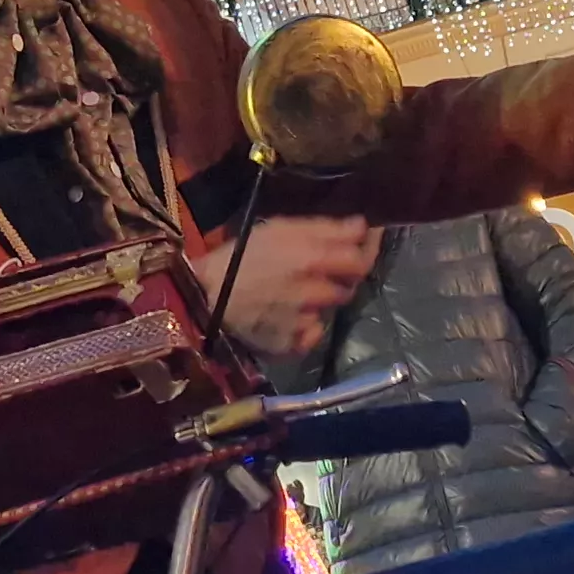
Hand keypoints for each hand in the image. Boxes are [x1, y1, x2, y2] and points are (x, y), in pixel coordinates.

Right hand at [191, 217, 377, 356]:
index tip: (369, 240)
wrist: (203, 298)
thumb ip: (325, 228)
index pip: (362, 260)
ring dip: (319, 300)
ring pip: (328, 310)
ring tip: (292, 290)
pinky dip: (305, 326)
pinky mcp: (293, 347)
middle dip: (339, 277)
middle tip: (317, 267)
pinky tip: (284, 314)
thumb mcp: (279, 229)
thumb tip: (363, 226)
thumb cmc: (239, 255)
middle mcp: (316, 294)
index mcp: (313, 261)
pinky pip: (312, 335)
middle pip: (348, 287)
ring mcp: (305, 324)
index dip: (370, 250)